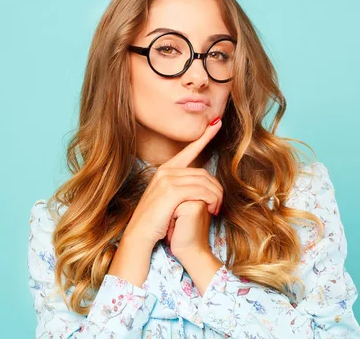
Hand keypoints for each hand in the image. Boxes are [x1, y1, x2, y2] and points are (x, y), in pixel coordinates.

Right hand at [122, 116, 223, 249]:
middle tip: (219, 205)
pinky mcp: (171, 191)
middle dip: (216, 189)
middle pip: (203, 173)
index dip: (205, 136)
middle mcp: (165, 171)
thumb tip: (199, 183)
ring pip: (204, 183)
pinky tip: (211, 209)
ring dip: (215, 197)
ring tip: (215, 210)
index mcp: (165, 170)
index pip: (189, 150)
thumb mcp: (169, 200)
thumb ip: (181, 187)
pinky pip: (200, 191)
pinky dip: (210, 200)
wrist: (140, 235)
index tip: (217, 124)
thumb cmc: (157, 221)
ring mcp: (166, 180)